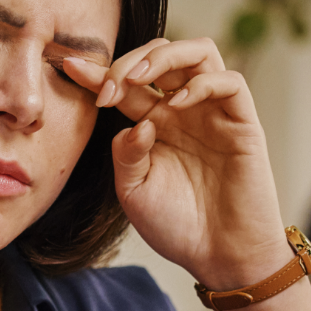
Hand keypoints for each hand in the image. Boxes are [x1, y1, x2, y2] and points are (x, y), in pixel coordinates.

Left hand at [63, 38, 289, 288]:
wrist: (219, 258)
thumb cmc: (176, 226)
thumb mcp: (133, 191)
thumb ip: (125, 154)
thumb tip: (134, 122)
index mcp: (153, 123)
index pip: (125, 85)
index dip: (97, 72)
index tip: (68, 65)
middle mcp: (182, 111)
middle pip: (159, 55)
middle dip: (127, 62)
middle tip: (107, 88)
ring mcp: (213, 114)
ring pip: (198, 52)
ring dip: (163, 56)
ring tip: (137, 79)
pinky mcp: (243, 124)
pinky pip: (230, 82)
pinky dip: (202, 83)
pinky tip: (177, 103)